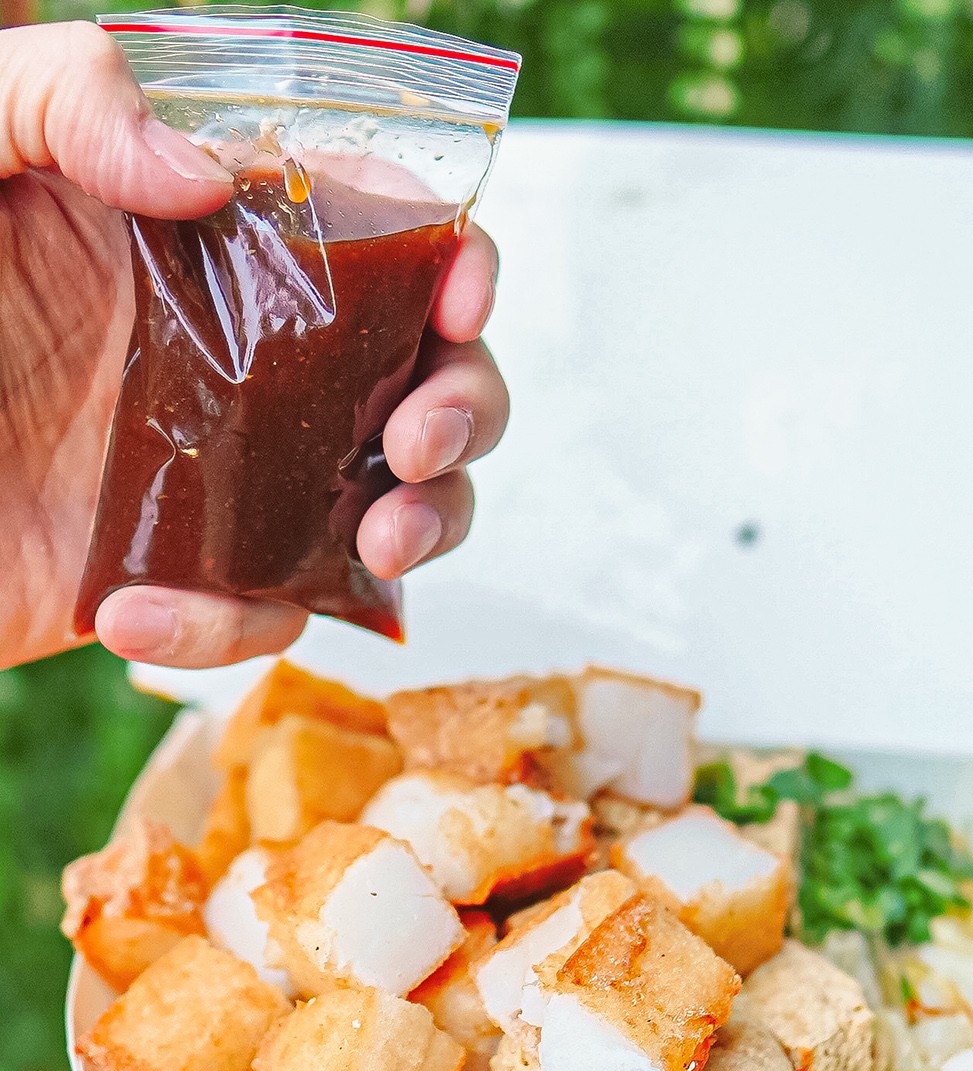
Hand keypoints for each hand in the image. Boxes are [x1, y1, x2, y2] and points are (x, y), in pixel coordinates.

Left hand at [0, 22, 507, 670]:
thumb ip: (65, 97)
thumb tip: (210, 176)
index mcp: (215, 257)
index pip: (383, 243)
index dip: (455, 265)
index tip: (459, 301)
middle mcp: (248, 367)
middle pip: (426, 378)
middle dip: (464, 411)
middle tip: (415, 446)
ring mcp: (230, 479)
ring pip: (395, 501)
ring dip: (425, 526)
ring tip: (378, 543)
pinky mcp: (188, 579)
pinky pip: (269, 613)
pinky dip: (233, 629)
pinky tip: (141, 614)